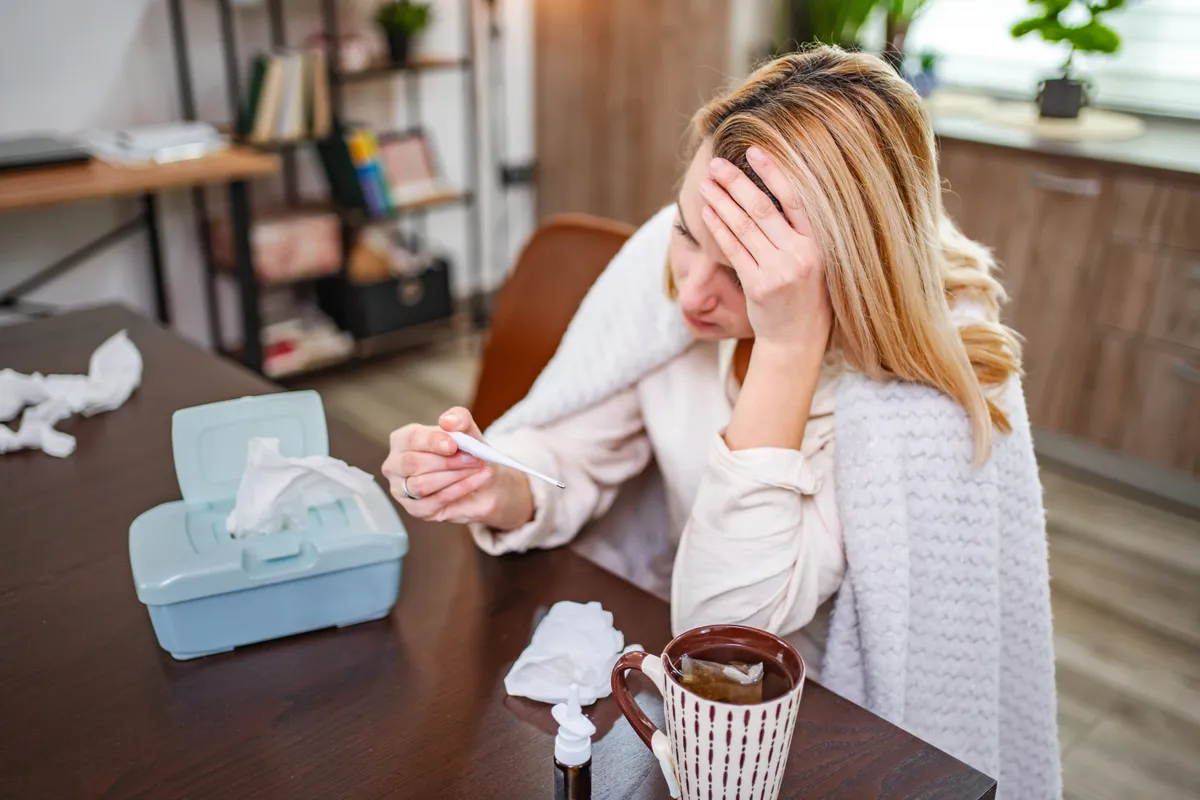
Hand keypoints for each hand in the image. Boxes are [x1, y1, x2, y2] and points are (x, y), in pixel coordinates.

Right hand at [382, 406, 533, 529]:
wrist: (482, 478)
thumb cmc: (466, 452)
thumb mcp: (467, 430)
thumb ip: (459, 419)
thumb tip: (448, 420)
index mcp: (402, 440)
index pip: (410, 439)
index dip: (432, 441)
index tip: (453, 445)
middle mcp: (395, 465)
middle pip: (412, 463)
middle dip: (446, 461)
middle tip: (474, 458)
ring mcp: (402, 490)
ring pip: (421, 484)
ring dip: (454, 476)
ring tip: (477, 468)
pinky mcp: (416, 509)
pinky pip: (435, 500)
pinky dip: (460, 489)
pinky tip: (478, 480)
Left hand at [699, 147, 832, 355]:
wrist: (797, 339)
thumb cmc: (804, 296)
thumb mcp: (813, 261)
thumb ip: (797, 232)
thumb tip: (767, 193)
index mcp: (818, 244)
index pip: (793, 199)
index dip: (772, 172)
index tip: (754, 151)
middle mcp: (800, 254)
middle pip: (762, 209)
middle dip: (735, 182)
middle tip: (716, 164)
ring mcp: (779, 271)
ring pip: (743, 227)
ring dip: (720, 202)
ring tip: (705, 184)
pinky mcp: (758, 286)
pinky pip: (733, 250)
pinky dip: (718, 229)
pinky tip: (707, 213)